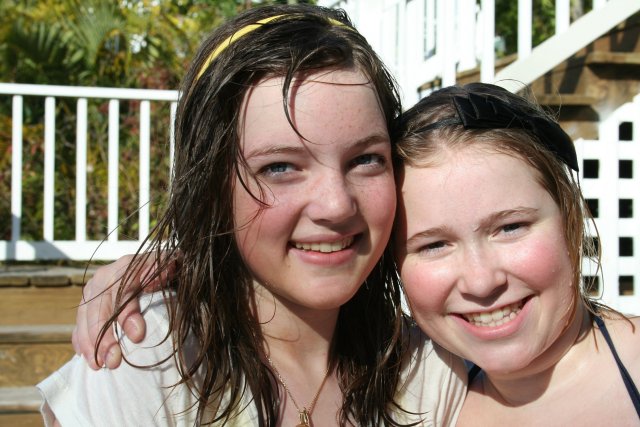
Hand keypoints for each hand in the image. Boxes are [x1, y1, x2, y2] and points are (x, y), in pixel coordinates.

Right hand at [72, 253, 177, 368]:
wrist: (155, 268)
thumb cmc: (165, 270)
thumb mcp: (170, 265)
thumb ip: (165, 268)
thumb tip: (159, 274)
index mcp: (125, 267)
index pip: (122, 291)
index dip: (127, 314)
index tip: (138, 336)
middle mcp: (104, 278)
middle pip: (98, 308)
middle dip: (103, 336)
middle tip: (113, 361)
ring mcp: (92, 292)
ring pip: (84, 318)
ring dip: (90, 344)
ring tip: (99, 365)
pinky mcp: (87, 306)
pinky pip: (79, 325)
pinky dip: (82, 342)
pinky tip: (88, 358)